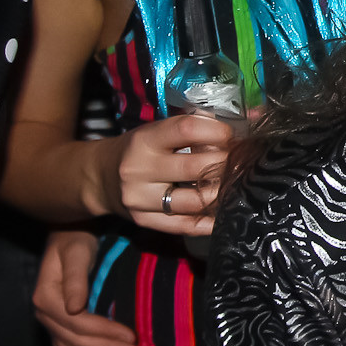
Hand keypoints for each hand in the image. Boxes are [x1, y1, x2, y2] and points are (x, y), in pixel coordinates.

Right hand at [33, 228, 137, 345]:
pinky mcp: (56, 326)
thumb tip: (75, 308)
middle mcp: (44, 315)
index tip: (131, 336)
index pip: (79, 323)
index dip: (105, 332)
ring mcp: (49, 322)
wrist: (66, 236)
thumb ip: (75, 280)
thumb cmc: (74, 240)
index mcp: (46, 299)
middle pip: (77, 340)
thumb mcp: (75, 253)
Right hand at [110, 112, 234, 233]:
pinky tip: (225, 212)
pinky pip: (186, 226)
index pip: (187, 129)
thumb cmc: (140, 150)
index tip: (230, 137)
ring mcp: (140, 198)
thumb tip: (247, 119)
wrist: (99, 177)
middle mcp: (139, 169)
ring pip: (195, 201)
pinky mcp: (144, 221)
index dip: (217, 131)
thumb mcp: (158, 132)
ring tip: (237, 186)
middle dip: (226, 164)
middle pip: (196, 168)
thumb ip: (195, 127)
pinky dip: (210, 221)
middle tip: (242, 163)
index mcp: (145, 139)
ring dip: (223, 194)